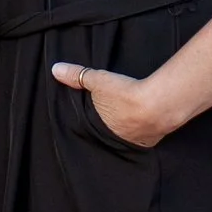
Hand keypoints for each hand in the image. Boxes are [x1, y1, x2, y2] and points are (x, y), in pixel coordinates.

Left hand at [50, 61, 173, 147]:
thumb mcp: (98, 80)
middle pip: (108, 132)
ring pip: (126, 136)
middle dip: (109, 125)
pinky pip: (143, 137)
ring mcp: (133, 142)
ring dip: (127, 128)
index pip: (91, 127)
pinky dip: (143, 130)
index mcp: (99, 128)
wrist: (156, 105)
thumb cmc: (124, 94)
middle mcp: (114, 139)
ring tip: (128, 118)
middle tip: (111, 115)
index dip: (92, 120)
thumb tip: (55, 69)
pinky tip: (144, 122)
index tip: (92, 115)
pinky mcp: (150, 142)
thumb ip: (77, 75)